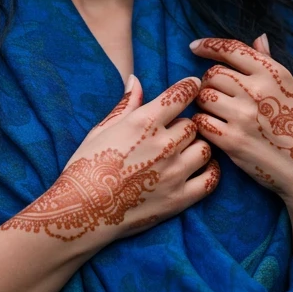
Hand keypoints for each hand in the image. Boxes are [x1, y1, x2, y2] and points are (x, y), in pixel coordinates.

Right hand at [1, 75, 220, 244]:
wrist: (82, 212)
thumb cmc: (85, 167)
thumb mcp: (101, 130)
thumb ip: (126, 105)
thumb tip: (136, 80)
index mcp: (143, 123)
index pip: (180, 94)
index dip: (190, 86)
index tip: (193, 85)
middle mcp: (163, 145)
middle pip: (192, 123)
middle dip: (184, 124)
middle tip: (172, 133)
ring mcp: (173, 173)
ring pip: (204, 148)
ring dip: (196, 147)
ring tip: (183, 152)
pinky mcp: (179, 199)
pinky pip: (210, 179)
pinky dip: (209, 171)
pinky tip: (198, 169)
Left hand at [189, 34, 292, 234]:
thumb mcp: (291, 88)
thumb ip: (269, 62)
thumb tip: (258, 38)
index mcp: (272, 74)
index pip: (232, 50)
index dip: (209, 45)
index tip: (195, 46)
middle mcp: (257, 91)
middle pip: (213, 74)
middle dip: (210, 82)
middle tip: (218, 95)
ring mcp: (243, 116)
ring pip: (204, 97)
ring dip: (205, 104)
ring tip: (217, 113)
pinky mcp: (232, 141)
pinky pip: (202, 122)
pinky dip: (203, 124)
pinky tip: (213, 129)